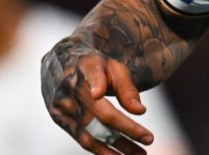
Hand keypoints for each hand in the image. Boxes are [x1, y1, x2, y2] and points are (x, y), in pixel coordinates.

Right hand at [41, 37, 155, 154]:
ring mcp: (61, 106)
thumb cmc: (94, 65)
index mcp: (85, 68)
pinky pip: (81, 139)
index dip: (99, 85)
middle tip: (150, 140)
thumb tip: (140, 111)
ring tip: (138, 154)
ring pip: (90, 133)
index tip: (110, 98)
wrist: (59, 62)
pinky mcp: (59, 119)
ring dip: (115, 148)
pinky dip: (100, 150)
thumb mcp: (112, 66)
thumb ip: (126, 87)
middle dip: (126, 131)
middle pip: (99, 115)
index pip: (96, 79)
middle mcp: (70, 88)